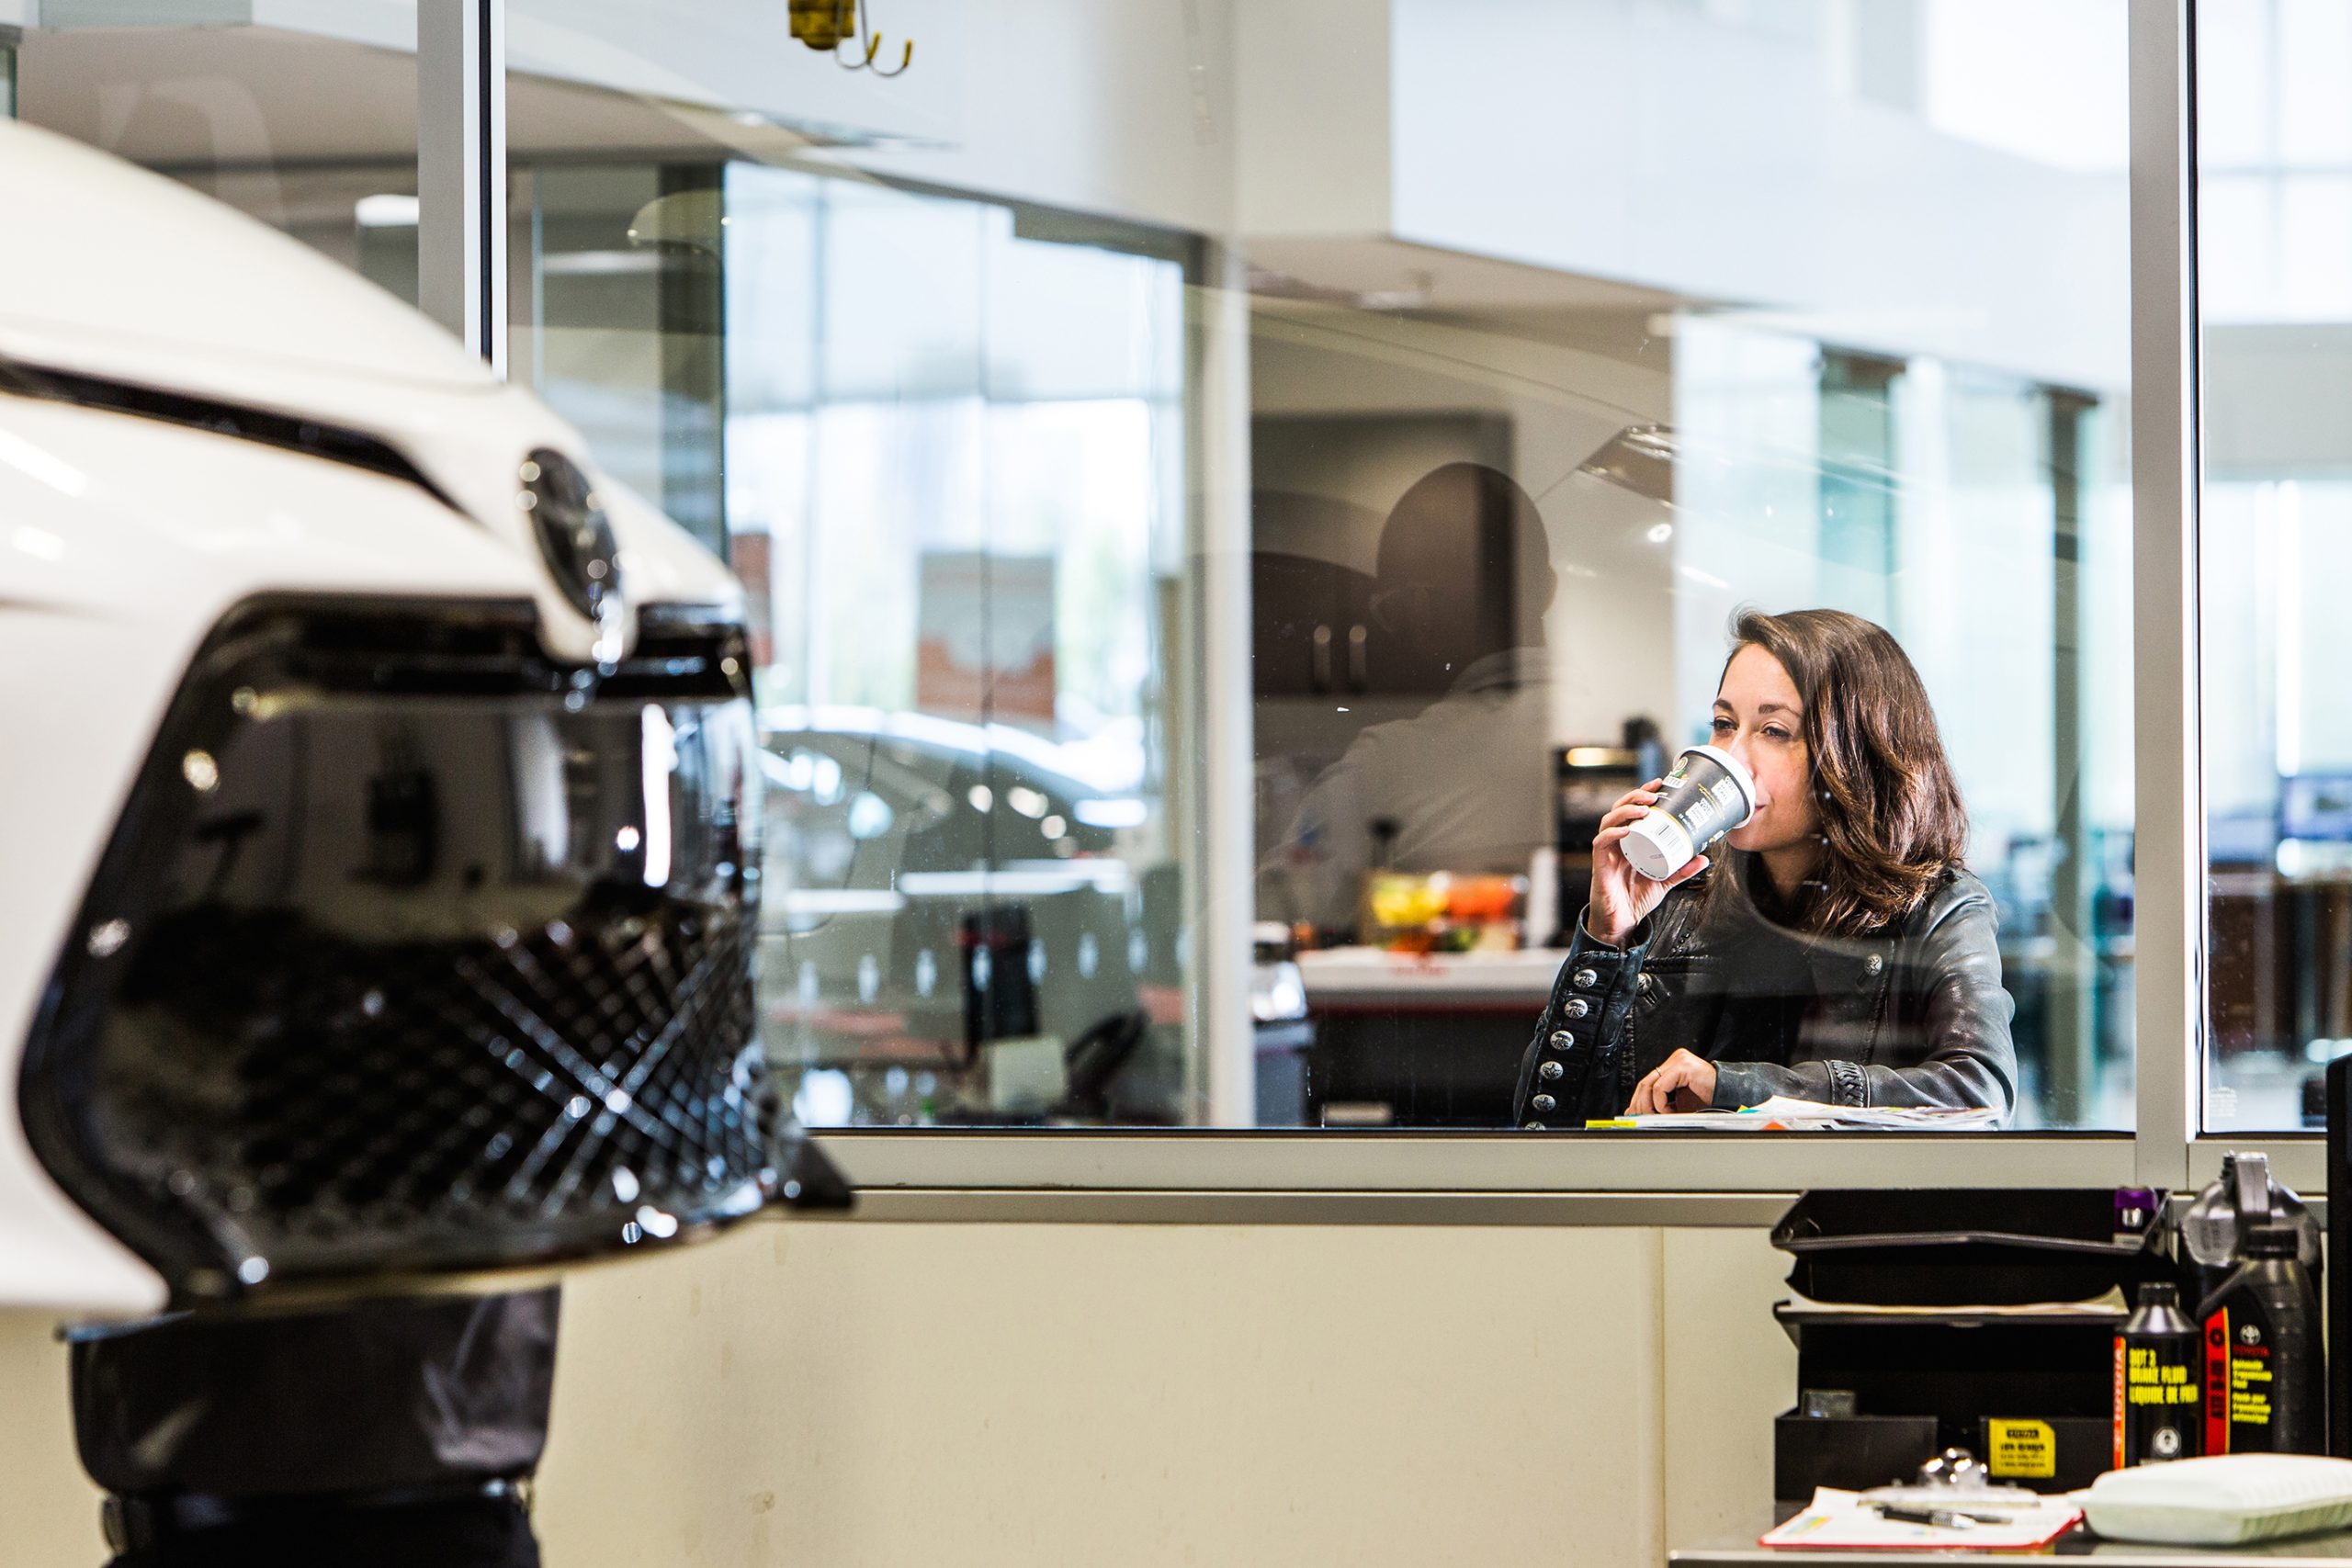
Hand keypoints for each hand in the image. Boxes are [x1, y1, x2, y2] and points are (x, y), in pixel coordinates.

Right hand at [1585, 780, 1710, 946]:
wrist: (1622, 921)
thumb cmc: (1637, 898)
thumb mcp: (1664, 880)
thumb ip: (1681, 869)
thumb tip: (1704, 858)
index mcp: (1630, 841)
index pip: (1632, 810)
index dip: (1642, 794)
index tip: (1660, 783)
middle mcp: (1616, 842)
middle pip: (1619, 809)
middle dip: (1634, 797)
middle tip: (1652, 794)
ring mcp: (1607, 851)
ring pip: (1608, 821)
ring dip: (1625, 811)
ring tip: (1643, 809)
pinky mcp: (1600, 863)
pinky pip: (1601, 842)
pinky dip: (1612, 833)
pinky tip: (1627, 829)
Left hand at [1626, 1049, 1718, 1114]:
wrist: (1729, 1097)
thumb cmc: (1707, 1101)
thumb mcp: (1677, 1104)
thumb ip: (1658, 1104)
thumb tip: (1635, 1111)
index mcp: (1673, 1065)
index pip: (1647, 1081)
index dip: (1638, 1099)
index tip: (1635, 1114)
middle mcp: (1675, 1059)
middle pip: (1645, 1082)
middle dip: (1640, 1104)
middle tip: (1643, 1119)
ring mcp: (1679, 1060)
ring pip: (1650, 1084)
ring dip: (1650, 1105)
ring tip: (1658, 1116)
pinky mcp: (1683, 1066)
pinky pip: (1661, 1086)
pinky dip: (1660, 1102)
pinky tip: (1670, 1110)